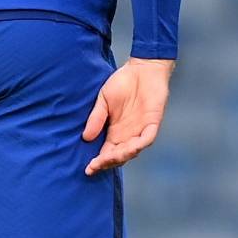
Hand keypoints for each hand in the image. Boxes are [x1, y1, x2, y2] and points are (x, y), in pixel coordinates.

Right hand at [82, 57, 174, 175]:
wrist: (143, 68)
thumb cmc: (123, 82)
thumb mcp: (104, 100)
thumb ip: (96, 118)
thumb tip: (85, 138)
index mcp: (115, 132)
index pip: (107, 153)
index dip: (99, 162)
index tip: (88, 169)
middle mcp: (128, 135)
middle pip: (119, 156)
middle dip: (107, 162)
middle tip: (96, 165)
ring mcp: (141, 130)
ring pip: (132, 151)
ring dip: (121, 156)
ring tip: (108, 158)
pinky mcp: (153, 123)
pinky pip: (147, 139)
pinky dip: (139, 145)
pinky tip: (130, 148)